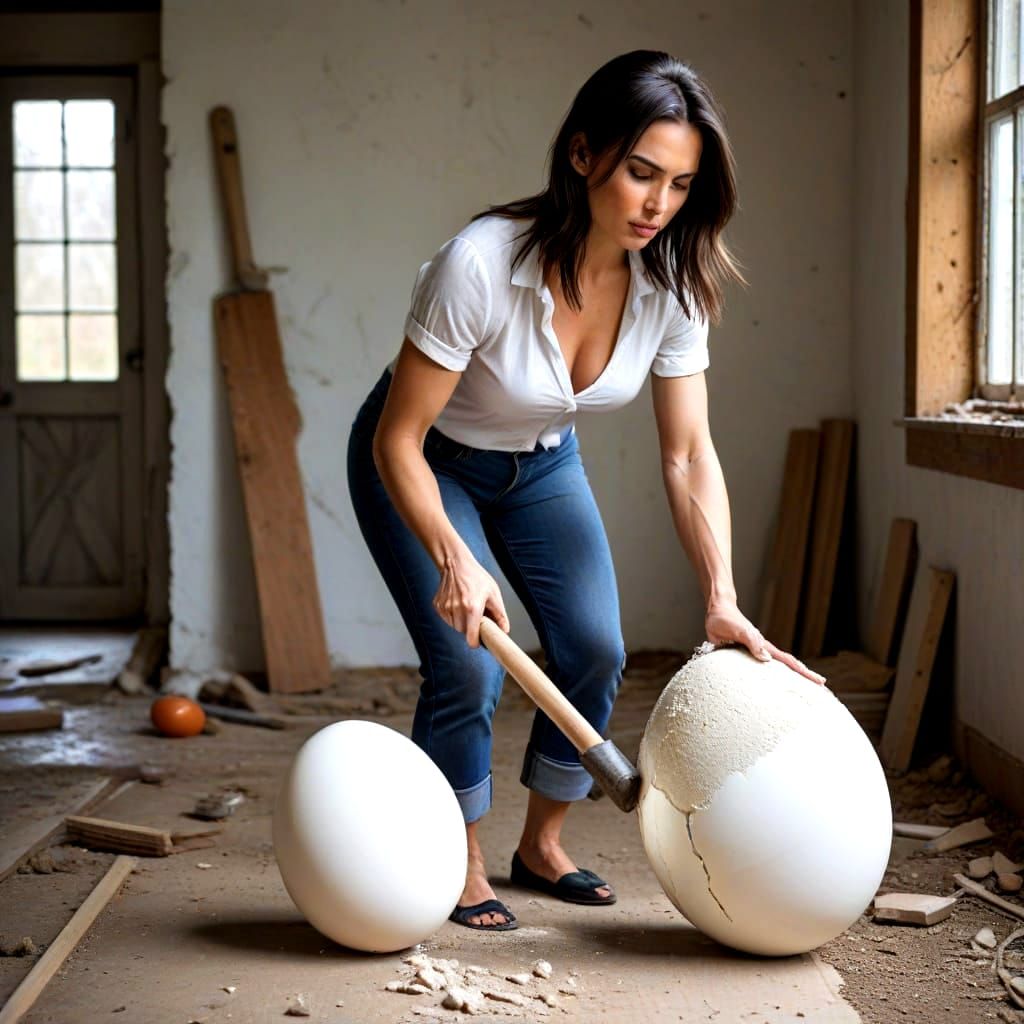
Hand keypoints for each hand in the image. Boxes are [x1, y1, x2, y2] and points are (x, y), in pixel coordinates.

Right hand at [433, 552, 509, 647]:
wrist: (456, 564)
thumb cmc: (476, 577)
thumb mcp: (493, 594)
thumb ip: (500, 615)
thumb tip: (504, 631)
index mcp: (472, 608)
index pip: (471, 638)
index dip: (476, 642)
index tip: (479, 641)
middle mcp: (457, 610)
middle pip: (463, 632)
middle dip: (470, 628)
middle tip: (475, 616)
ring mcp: (445, 608)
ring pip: (454, 626)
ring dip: (461, 621)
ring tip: (466, 606)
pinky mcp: (438, 606)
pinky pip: (447, 619)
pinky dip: (453, 615)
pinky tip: (457, 602)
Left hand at [705, 601, 825, 684]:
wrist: (717, 611)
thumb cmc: (727, 619)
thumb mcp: (739, 630)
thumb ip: (751, 641)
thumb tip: (767, 659)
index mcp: (765, 646)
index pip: (789, 662)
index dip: (804, 672)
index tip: (820, 681)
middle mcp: (762, 652)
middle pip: (786, 667)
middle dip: (802, 678)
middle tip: (818, 691)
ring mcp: (752, 654)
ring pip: (771, 671)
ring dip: (784, 681)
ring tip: (795, 694)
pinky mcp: (740, 656)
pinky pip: (754, 671)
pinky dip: (762, 679)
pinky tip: (763, 687)